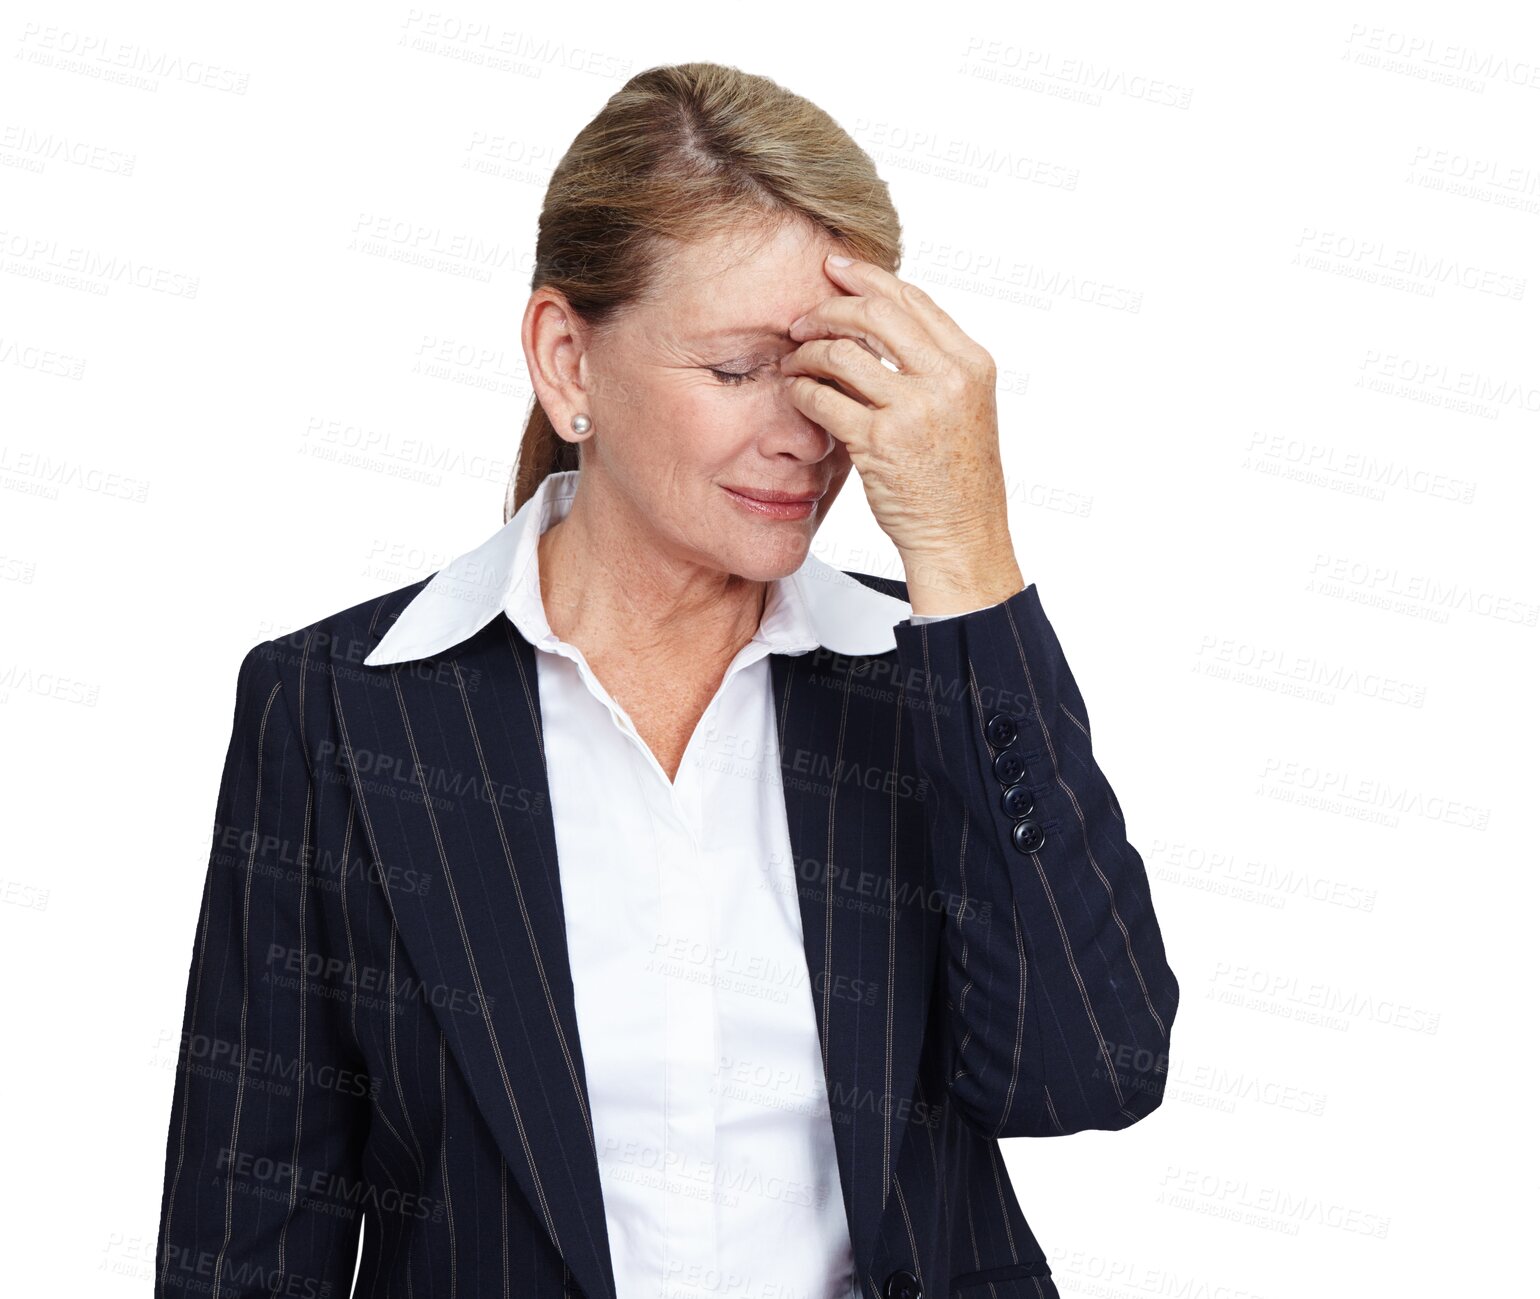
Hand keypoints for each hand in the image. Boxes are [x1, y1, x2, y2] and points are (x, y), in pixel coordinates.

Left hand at [780, 253, 1023, 615]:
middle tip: (801, 319)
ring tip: (792, 360)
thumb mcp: (961, 410)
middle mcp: (948, 379)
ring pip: (844, 352)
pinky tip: (793, 393)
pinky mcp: (881, 442)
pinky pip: (825, 398)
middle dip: (829, 308)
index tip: (834, 269)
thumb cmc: (956, 480)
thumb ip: (931, 367)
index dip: (869, 278)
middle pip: (876, 314)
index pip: (913, 300)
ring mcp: (916, 410)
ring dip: (808, 351)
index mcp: (971, 364)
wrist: (963, 537)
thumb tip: (880, 323)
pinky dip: (801, 390)